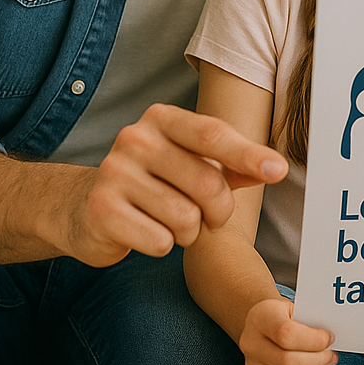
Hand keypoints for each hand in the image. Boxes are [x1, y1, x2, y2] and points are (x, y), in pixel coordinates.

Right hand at [65, 103, 287, 265]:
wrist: (84, 207)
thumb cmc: (155, 182)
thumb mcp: (193, 164)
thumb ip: (233, 164)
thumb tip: (276, 168)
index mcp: (162, 119)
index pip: (213, 135)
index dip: (249, 155)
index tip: (279, 170)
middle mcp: (135, 138)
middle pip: (207, 183)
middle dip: (219, 211)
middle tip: (209, 218)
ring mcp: (114, 173)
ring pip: (185, 218)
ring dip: (188, 231)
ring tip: (171, 222)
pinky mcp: (101, 211)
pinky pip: (159, 241)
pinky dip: (162, 245)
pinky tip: (146, 233)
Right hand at [240, 298, 337, 364]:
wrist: (262, 324)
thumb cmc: (282, 314)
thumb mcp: (293, 306)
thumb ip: (310, 320)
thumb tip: (331, 339)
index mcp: (261, 318)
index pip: (286, 334)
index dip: (313, 339)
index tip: (329, 337)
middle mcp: (252, 344)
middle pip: (288, 362)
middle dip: (318, 360)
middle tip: (330, 353)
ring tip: (326, 364)